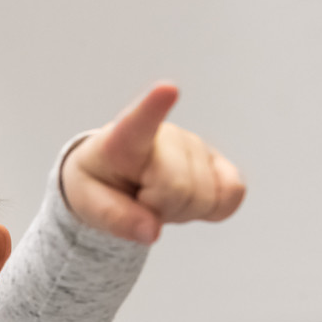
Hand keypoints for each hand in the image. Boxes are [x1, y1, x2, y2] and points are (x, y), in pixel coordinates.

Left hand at [61, 83, 244, 243]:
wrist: (115, 177)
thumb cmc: (99, 184)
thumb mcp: (88, 205)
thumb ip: (116, 219)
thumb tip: (151, 232)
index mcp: (123, 140)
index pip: (139, 122)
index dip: (154, 106)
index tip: (167, 89)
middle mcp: (166, 135)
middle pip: (180, 188)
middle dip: (161, 209)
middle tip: (140, 200)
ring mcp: (196, 145)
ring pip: (206, 196)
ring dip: (182, 211)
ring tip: (158, 197)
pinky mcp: (219, 161)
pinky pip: (232, 194)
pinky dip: (212, 209)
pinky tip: (189, 199)